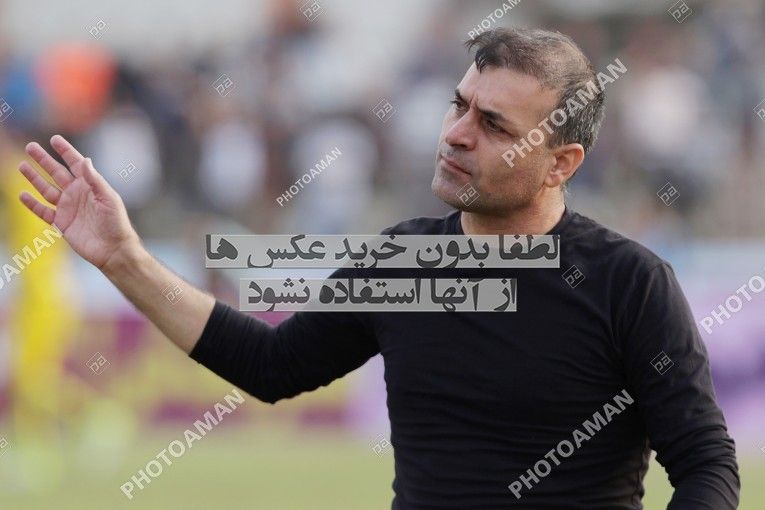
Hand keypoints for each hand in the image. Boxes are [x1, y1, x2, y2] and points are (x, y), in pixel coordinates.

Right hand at [18, 135, 141, 270]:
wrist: (113, 250)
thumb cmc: (116, 223)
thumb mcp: (108, 199)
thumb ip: (95, 180)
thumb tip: (85, 160)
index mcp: (90, 186)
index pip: (76, 164)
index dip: (66, 151)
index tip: (55, 139)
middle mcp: (77, 194)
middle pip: (56, 173)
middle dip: (44, 160)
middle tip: (31, 146)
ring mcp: (68, 208)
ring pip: (46, 189)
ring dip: (34, 178)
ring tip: (22, 166)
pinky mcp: (62, 223)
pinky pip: (43, 211)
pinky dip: (33, 204)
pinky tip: (23, 194)